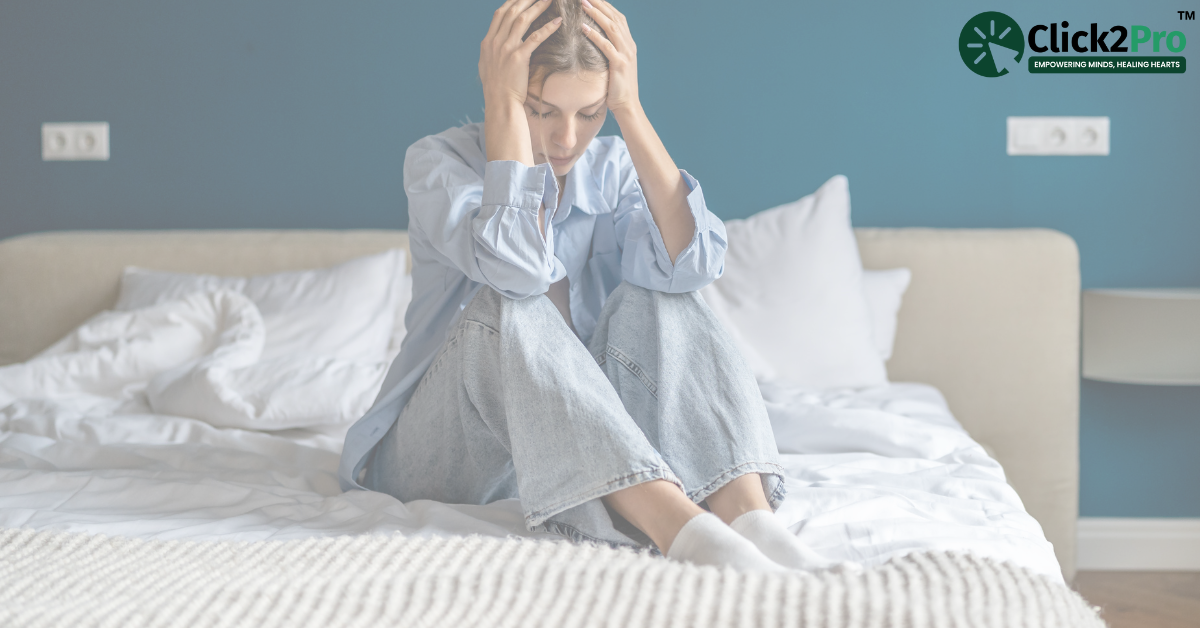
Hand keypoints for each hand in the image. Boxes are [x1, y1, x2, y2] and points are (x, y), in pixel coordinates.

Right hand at [479, 0, 562, 108]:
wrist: (500, 103)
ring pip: (523, 19)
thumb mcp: (487, 65)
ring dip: (538, 6)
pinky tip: (558, 21)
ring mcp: (506, 49)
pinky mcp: (518, 58)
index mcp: (487, 42)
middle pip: (512, 11)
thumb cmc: (497, 88)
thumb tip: (497, 41)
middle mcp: (495, 42)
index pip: (500, 13)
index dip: (512, 1)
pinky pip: (535, 37)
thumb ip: (492, 50)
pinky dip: (548, 28)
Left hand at [580, 0, 638, 114]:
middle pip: (615, 17)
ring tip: (582, 4)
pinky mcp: (619, 65)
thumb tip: (594, 38)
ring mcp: (626, 54)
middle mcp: (629, 45)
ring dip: (596, 14)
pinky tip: (583, 28)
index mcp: (628, 43)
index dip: (605, 5)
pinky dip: (595, 35)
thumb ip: (610, 49)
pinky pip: (606, 46)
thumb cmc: (617, 86)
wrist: (627, 105)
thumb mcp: (615, 64)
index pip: (618, 17)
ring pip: (611, 28)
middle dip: (600, 3)